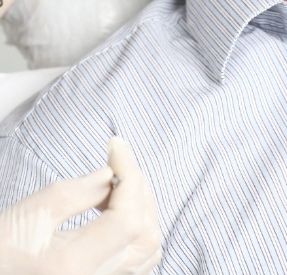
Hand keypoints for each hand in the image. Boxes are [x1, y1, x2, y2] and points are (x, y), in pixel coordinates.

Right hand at [0, 137, 161, 273]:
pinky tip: (116, 208)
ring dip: (142, 208)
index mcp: (72, 266)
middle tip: (118, 160)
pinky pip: (137, 261)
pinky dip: (138, 228)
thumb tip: (112, 173)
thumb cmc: (1, 250)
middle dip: (139, 189)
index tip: (116, 146)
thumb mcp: (32, 214)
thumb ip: (78, 191)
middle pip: (145, 235)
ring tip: (117, 182)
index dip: (130, 175)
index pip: (128, 218)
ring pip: (148, 250)